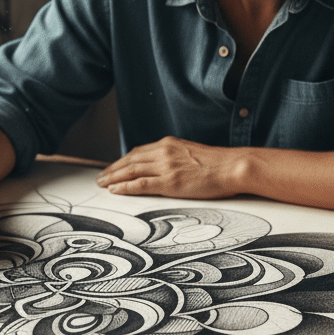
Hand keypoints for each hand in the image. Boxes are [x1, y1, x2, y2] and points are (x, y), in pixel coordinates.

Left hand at [95, 137, 244, 199]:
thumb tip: (166, 167)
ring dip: (113, 177)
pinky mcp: (170, 182)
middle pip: (130, 160)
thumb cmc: (218, 164)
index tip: (114, 167)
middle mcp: (163, 152)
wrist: (233, 167)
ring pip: (131, 171)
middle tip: (101, 177)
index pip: (138, 152)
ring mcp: (166, 167)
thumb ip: (175, 157)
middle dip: (113, 169)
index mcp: (169, 144)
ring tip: (102, 184)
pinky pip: (141, 184)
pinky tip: (115, 190)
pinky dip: (125, 187)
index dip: (123, 161)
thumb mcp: (191, 154)